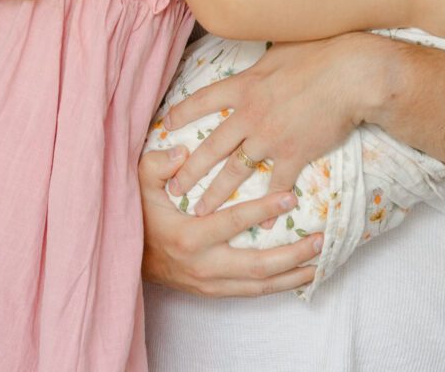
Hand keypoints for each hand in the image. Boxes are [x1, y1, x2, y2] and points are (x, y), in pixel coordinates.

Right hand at [138, 147, 320, 295]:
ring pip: (258, 286)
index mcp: (188, 236)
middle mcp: (202, 265)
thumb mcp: (139, 185)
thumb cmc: (137, 215)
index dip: (263, 210)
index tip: (291, 197)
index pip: (233, 223)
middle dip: (291, 254)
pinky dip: (278, 285)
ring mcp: (209, 284)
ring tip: (320, 262)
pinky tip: (298, 275)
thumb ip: (158, 165)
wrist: (123, 259)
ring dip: (291, 275)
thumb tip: (182, 151)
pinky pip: (251, 292)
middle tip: (320, 239)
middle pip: (256, 266)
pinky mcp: (213, 291)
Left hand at [162, 33, 372, 217]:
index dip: (183, 113)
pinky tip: (261, 224)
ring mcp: (270, 137)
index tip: (166, 126)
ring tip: (200, 210)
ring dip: (215, 193)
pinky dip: (268, 206)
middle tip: (171, 187)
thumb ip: (262, 65)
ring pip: (234, 171)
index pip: (203, 100)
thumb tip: (258, 63)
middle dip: (188, 169)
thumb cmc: (319, 52)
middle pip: (211, 146)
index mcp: (245, 85)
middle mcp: (250, 114)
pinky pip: (275, 186)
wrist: (350, 74)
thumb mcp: (279, 50)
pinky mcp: (294, 154)